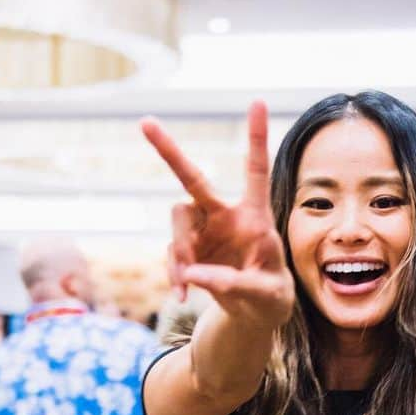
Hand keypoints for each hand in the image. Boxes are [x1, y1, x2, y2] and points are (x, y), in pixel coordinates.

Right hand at [141, 102, 294, 329]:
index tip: (257, 100)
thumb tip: (194, 274)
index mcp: (254, 217)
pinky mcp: (188, 251)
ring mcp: (202, 232)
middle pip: (192, 179)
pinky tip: (182, 297)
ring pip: (177, 222)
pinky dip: (175, 275)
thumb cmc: (270, 296)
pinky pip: (173, 255)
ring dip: (179, 250)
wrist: (255, 314)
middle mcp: (224, 216)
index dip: (255, 138)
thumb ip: (233, 283)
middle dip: (169, 152)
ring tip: (187, 283)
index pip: (255, 171)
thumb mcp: (264, 294)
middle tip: (145, 122)